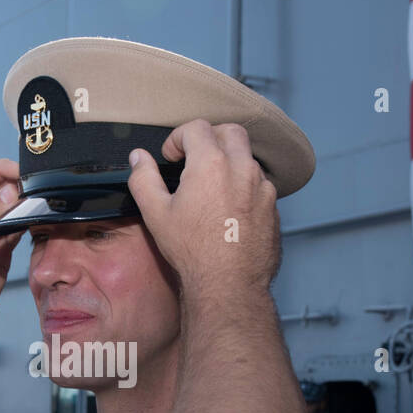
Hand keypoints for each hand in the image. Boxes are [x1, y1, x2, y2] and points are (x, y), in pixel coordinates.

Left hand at [0, 159, 23, 326]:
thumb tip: (10, 191)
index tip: (19, 170)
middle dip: (15, 185)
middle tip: (32, 187)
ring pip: (11, 208)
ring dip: (23, 204)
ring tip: (36, 202)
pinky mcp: (2, 247)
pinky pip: (18, 228)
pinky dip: (27, 222)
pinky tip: (34, 219)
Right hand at [125, 120, 280, 296]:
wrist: (229, 284)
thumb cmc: (192, 250)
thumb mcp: (156, 214)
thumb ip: (143, 179)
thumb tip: (138, 158)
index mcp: (211, 163)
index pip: (196, 128)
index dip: (178, 138)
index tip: (170, 157)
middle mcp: (242, 168)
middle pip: (230, 131)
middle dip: (210, 137)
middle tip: (194, 158)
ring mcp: (262, 187)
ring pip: (247, 157)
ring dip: (229, 160)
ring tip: (212, 184)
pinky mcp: (273, 206)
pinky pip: (259, 183)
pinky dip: (244, 184)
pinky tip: (229, 206)